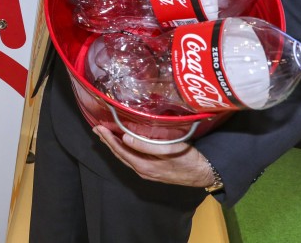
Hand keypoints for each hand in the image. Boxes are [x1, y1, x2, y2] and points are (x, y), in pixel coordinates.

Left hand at [93, 125, 215, 187]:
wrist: (204, 173)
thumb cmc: (188, 159)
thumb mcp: (169, 149)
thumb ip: (146, 146)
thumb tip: (125, 138)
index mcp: (144, 166)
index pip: (121, 151)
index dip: (109, 139)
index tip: (99, 127)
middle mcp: (142, 170)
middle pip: (120, 155)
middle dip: (107, 142)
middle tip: (97, 129)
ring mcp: (147, 172)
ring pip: (125, 157)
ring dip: (114, 146)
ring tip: (105, 135)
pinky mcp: (152, 170)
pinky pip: (132, 159)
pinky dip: (123, 150)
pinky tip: (123, 143)